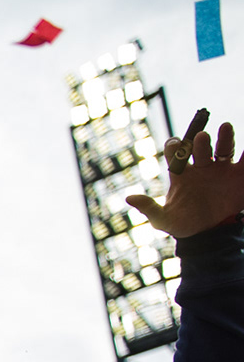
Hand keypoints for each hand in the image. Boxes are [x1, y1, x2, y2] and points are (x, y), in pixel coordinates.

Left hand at [128, 111, 243, 238]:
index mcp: (182, 173)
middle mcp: (202, 166)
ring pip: (224, 148)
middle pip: (201, 148)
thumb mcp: (163, 220)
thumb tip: (129, 197)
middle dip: (199, 142)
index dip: (174, 147)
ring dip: (225, 137)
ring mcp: (222, 169)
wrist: (209, 234)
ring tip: (225, 127)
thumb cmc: (182, 224)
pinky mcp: (240, 175)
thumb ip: (148, 208)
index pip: (176, 154)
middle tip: (200, 137)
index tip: (175, 145)